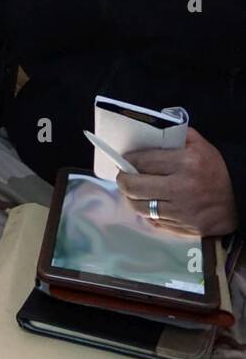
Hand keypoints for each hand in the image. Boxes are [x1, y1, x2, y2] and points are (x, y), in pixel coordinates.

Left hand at [116, 128, 237, 235]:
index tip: (126, 160)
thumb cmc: (216, 172)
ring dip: (132, 198)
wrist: (238, 203)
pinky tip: (151, 203)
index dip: (128, 160)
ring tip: (136, 191)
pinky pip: (152, 220)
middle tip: (124, 176)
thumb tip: (150, 132)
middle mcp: (182, 187)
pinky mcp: (181, 226)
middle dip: (124, 180)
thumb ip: (177, 136)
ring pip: (138, 206)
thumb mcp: (201, 147)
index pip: (141, 161)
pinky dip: (147, 212)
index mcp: (187, 162)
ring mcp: (180, 210)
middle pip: (132, 186)